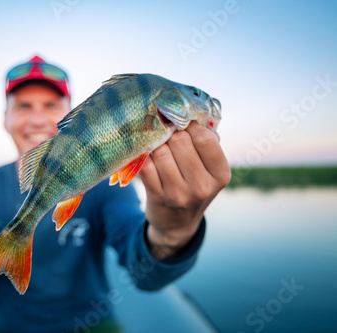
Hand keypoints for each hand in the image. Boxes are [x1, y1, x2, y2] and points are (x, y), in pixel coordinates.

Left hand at [139, 121, 230, 258]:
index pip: (205, 138)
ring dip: (155, 146)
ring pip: (160, 152)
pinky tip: (146, 157)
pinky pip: (145, 165)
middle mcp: (202, 186)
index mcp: (221, 174)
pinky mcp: (158, 197)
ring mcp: (179, 194)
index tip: (183, 124)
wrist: (176, 223)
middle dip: (170, 134)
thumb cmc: (194, 186)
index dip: (190, 125)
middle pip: (180, 141)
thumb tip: (194, 113)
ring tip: (157, 147)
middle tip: (166, 134)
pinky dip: (143, 158)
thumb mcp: (210, 170)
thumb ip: (208, 144)